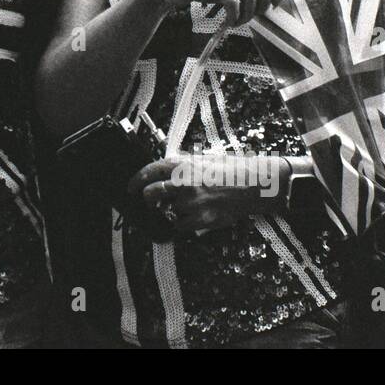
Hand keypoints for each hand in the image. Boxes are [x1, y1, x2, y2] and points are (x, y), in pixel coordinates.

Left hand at [129, 153, 278, 233]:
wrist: (254, 185)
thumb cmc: (231, 170)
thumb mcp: (203, 159)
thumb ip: (182, 165)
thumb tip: (163, 172)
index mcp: (182, 164)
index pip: (149, 171)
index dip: (135, 181)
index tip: (130, 188)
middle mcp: (183, 182)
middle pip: (150, 194)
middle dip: (148, 200)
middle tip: (151, 202)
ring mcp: (191, 202)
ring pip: (167, 211)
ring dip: (172, 211)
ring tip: (188, 206)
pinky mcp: (200, 219)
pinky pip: (180, 225)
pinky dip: (183, 224)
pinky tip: (194, 216)